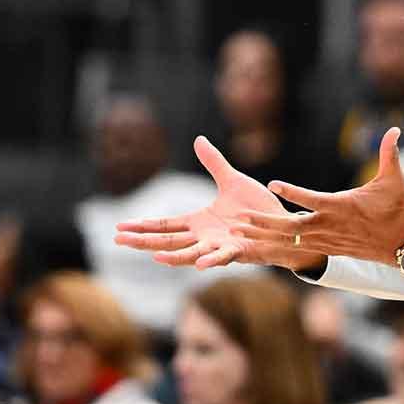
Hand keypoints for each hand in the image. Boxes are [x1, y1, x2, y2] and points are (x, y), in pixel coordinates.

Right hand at [114, 136, 325, 270]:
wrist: (285, 222)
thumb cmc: (258, 206)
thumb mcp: (232, 180)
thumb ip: (214, 163)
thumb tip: (198, 139)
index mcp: (200, 222)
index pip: (164, 225)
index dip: (143, 226)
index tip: (119, 227)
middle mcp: (205, 237)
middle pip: (169, 241)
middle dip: (144, 242)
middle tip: (118, 241)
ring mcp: (220, 246)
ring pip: (191, 254)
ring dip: (173, 256)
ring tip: (153, 256)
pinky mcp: (240, 251)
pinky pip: (224, 257)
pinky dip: (212, 260)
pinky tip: (199, 264)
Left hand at [229, 127, 403, 268]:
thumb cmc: (398, 208)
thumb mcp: (394, 180)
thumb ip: (390, 154)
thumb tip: (394, 129)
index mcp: (342, 207)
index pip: (312, 199)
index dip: (292, 192)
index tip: (273, 183)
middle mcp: (330, 226)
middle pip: (291, 227)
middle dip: (264, 223)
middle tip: (239, 218)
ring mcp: (327, 240)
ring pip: (289, 240)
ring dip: (263, 235)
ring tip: (238, 230)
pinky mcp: (327, 248)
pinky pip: (296, 249)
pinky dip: (276, 247)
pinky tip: (257, 243)